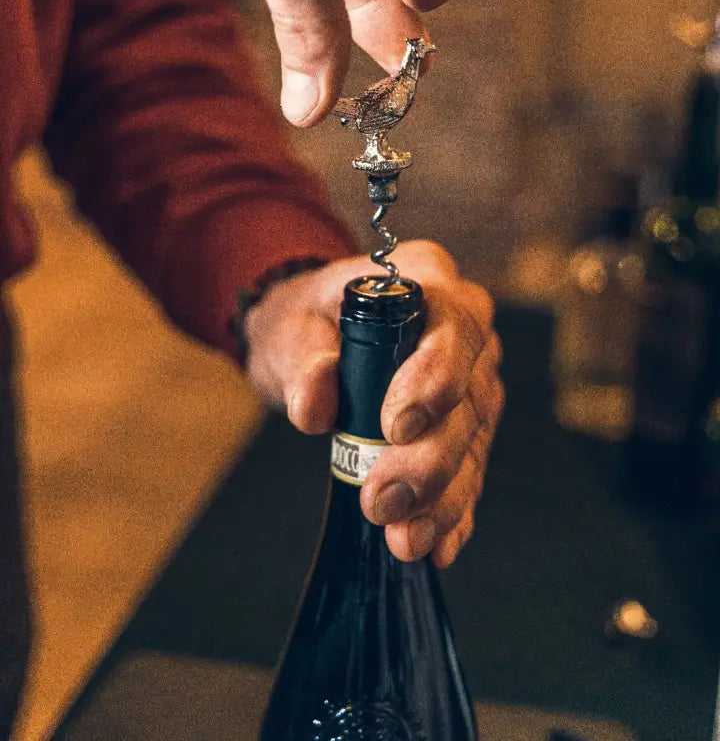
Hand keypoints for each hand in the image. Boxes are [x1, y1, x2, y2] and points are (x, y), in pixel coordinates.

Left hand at [244, 241, 503, 566]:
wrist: (312, 337)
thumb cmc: (307, 319)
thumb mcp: (289, 325)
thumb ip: (302, 357)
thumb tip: (315, 405)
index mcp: (429, 280)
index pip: (453, 327)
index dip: (434, 379)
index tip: (395, 427)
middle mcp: (464, 329)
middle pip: (469, 398)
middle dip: (429, 458)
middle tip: (382, 501)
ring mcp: (472, 380)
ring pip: (474, 443)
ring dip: (442, 498)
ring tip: (404, 538)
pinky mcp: (467, 427)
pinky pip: (470, 473)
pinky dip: (452, 513)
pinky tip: (435, 547)